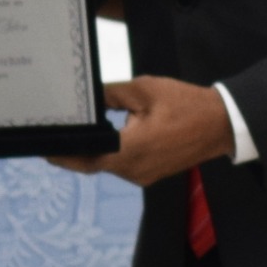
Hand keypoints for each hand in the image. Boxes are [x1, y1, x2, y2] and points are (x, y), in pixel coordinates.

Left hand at [51, 76, 234, 185]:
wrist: (221, 124)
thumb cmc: (186, 105)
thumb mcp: (144, 90)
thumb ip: (111, 93)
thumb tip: (89, 96)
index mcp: (129, 151)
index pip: (86, 158)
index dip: (64, 156)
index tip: (45, 150)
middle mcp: (134, 170)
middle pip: (95, 164)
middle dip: (76, 153)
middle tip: (56, 139)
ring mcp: (144, 176)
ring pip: (110, 166)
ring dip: (96, 153)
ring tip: (80, 134)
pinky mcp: (152, 174)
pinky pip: (124, 166)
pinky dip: (113, 154)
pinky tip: (107, 138)